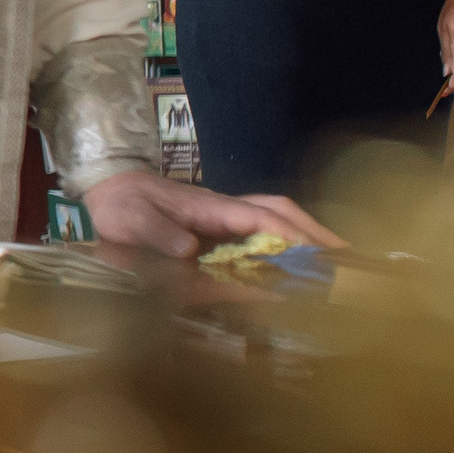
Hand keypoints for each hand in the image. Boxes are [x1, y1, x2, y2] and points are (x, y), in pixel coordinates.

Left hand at [79, 171, 342, 260]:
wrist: (108, 192)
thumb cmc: (121, 206)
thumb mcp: (132, 221)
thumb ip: (159, 233)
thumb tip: (189, 250)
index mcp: (209, 206)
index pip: (259, 217)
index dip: (288, 235)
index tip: (314, 254)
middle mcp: (223, 208)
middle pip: (278, 210)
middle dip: (312, 230)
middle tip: (345, 256)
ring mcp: (223, 215)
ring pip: (274, 217)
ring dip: (305, 234)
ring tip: (335, 259)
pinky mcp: (218, 225)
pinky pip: (261, 230)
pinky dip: (286, 240)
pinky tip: (298, 261)